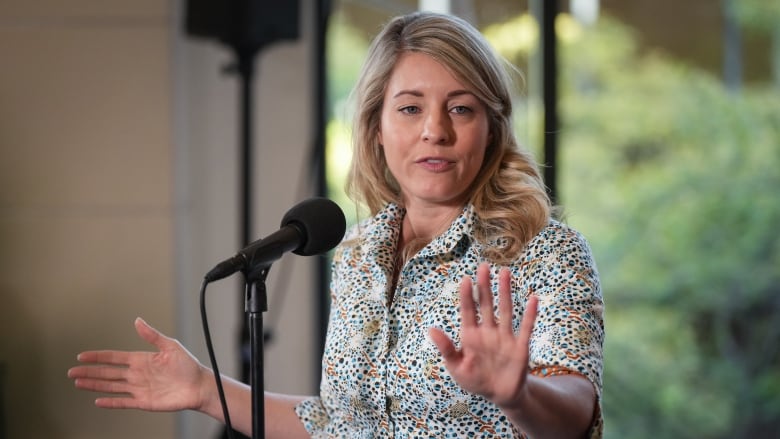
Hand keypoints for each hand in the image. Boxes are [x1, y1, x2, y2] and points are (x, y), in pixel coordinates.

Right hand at [68, 317, 210, 411]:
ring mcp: (139, 388)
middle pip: (108, 372)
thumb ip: (152, 335)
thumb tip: (137, 321)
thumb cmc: (188, 366)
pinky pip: (123, 402)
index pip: (114, 357)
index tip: (82, 356)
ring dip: (95, 385)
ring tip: (78, 383)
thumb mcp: (170, 346)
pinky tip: (98, 400)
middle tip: (72, 371)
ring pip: (111, 386)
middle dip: (89, 372)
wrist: (198, 386)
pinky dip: (111, 402)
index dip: (98, 357)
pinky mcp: (144, 401)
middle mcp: (138, 374)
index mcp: (142, 359)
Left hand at [428, 263, 537, 407]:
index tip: (466, 279)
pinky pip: (526, 328)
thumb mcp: (456, 367)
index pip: (468, 310)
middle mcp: (488, 331)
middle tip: (483, 266)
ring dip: (505, 292)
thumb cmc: (475, 380)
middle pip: (486, 304)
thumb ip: (446, 349)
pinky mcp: (520, 347)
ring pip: (505, 310)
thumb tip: (430, 329)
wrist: (500, 395)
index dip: (467, 295)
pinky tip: (532, 299)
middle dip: (484, 286)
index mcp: (471, 335)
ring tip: (505, 272)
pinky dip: (529, 315)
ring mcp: (505, 337)